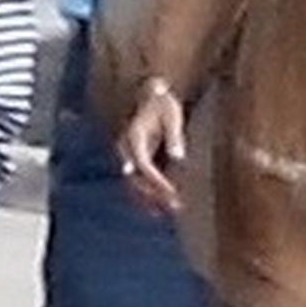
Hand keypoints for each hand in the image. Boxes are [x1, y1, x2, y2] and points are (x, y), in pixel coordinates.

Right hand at [117, 83, 185, 214]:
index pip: (143, 165)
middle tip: (175, 205)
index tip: (170, 191)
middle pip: (136, 180)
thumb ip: (174, 136)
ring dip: (151, 200)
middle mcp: (126, 149)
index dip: (156, 180)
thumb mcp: (172, 115)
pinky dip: (148, 196)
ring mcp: (128, 157)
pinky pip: (137, 183)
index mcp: (134, 137)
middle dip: (154, 195)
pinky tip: (162, 208)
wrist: (150, 97)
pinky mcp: (134, 161)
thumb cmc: (163, 104)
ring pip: (135, 185)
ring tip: (173, 210)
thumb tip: (178, 157)